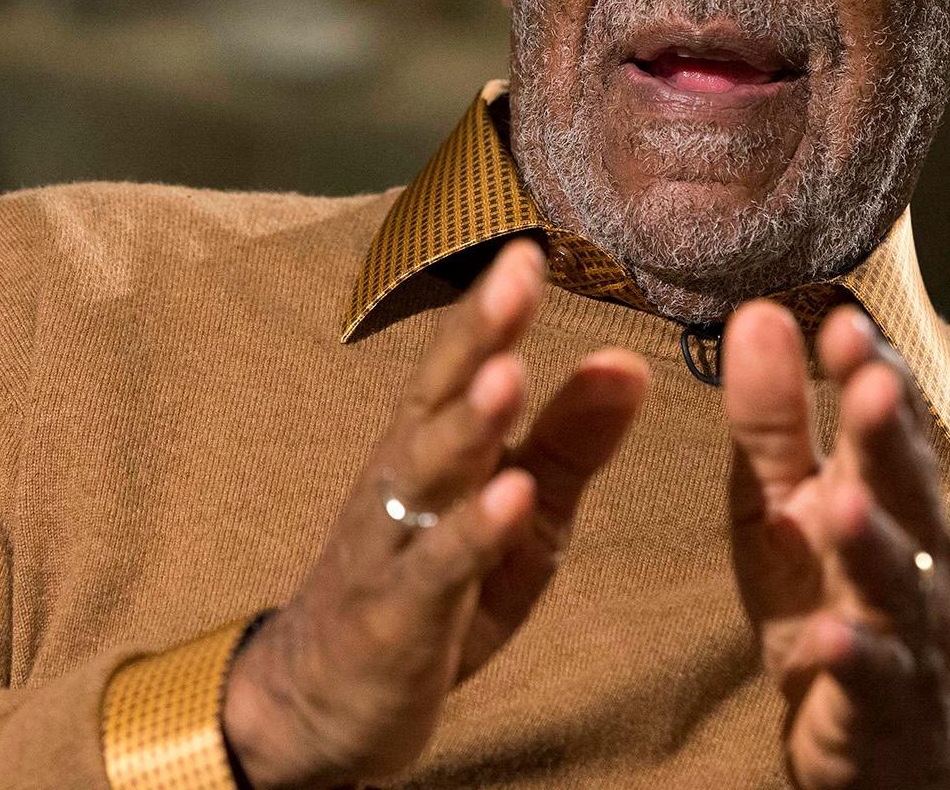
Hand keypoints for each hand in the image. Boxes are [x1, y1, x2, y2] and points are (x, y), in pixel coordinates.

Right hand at [223, 240, 649, 789]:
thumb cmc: (430, 592)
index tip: (530, 247)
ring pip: (429, 471)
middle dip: (476, 333)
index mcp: (431, 445)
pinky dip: (473, 530)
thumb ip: (570, 442)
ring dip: (469, 422)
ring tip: (512, 373)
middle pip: (437, 395)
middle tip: (516, 273)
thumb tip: (627, 362)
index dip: (491, 307)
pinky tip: (511, 496)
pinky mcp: (396, 614)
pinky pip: (436, 566)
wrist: (322, 702)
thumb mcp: (518, 516)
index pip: (461, 363)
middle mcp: (401, 478)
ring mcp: (392, 543)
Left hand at [722, 301, 949, 789]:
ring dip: (874, 540)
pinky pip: (872, 678)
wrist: (874, 738)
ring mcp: (903, 629)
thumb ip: (771, 416)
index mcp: (879, 491)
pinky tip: (827, 640)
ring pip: (899, 581)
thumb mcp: (781, 501)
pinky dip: (852, 657)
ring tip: (842, 502)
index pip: (884, 418)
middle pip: (904, 486)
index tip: (843, 319)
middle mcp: (909, 551)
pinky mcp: (882, 702)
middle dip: (888, 434)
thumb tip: (759, 311)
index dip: (870, 368)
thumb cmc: (824, 594)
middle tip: (869, 381)